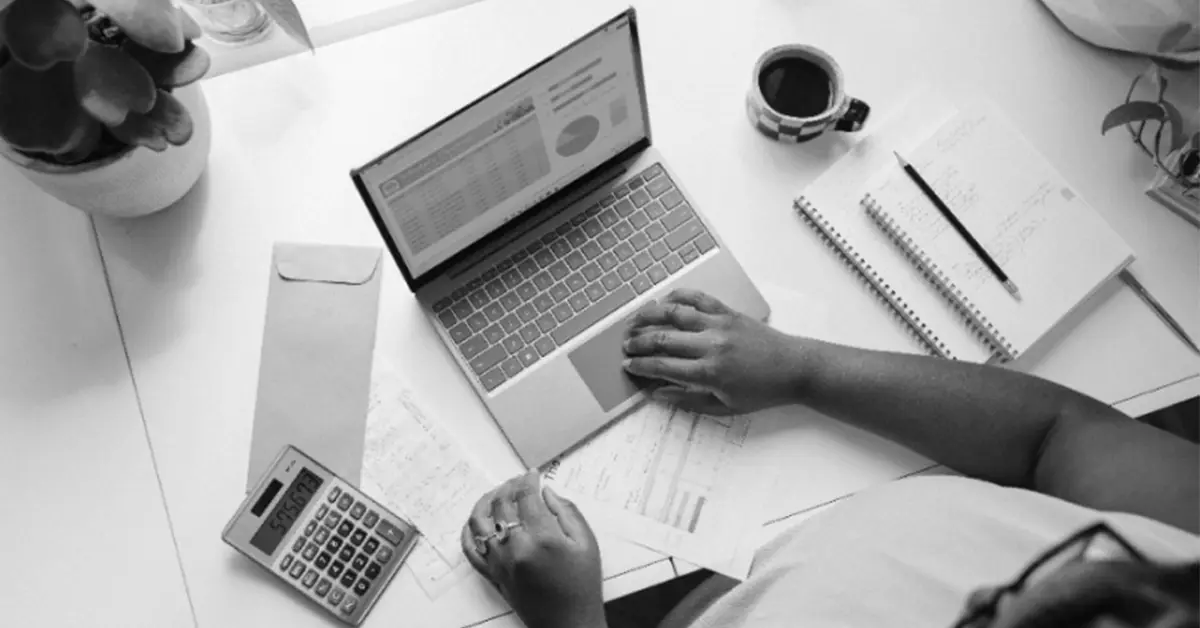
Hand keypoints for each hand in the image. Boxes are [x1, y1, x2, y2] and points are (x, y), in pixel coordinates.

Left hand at [460, 472, 604, 627]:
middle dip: (509, 486)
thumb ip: (567, 511)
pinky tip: (477, 521)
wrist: (569, 624)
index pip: (526, 497)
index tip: (533, 475)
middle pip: (501, 505)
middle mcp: (516, 548)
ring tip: (496, 495)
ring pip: (479, 522)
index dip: (528, 481)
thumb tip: (547, 492)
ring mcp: (500, 562)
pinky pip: (470, 549)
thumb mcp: (587, 544)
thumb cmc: (582, 586)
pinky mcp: (492, 575)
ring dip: (485, 502)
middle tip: (518, 481)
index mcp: (542, 538)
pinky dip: (469, 531)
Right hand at [623, 289, 804, 414]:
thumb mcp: (725, 407)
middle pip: (662, 338)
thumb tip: (658, 394)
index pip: (663, 366)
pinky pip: (698, 298)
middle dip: (638, 342)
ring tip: (633, 321)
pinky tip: (664, 300)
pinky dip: (679, 296)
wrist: (794, 368)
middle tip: (625, 346)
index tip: (628, 366)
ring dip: (649, 315)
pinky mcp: (728, 312)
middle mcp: (710, 345)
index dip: (641, 366)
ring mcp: (719, 324)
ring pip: (675, 314)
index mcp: (709, 372)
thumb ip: (689, 401)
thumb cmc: (761, 391)